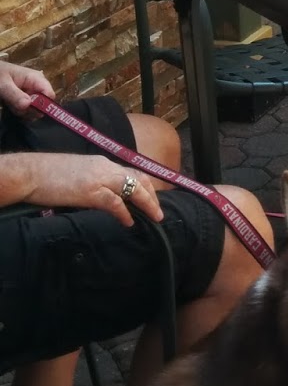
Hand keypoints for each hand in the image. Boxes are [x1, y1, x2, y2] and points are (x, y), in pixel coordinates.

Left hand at [0, 62, 53, 115]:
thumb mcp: (3, 84)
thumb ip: (14, 94)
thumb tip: (28, 105)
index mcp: (37, 79)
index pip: (50, 94)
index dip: (43, 104)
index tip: (28, 108)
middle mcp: (37, 88)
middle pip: (43, 106)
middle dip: (29, 110)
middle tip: (15, 106)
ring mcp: (32, 96)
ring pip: (35, 111)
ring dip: (22, 112)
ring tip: (10, 105)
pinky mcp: (26, 102)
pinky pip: (28, 113)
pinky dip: (19, 113)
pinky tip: (11, 108)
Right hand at [24, 158, 164, 227]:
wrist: (31, 173)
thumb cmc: (49, 175)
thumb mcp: (78, 174)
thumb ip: (94, 183)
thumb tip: (104, 198)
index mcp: (102, 163)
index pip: (131, 172)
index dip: (145, 186)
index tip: (153, 198)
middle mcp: (105, 167)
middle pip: (138, 178)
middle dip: (152, 195)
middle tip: (158, 212)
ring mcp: (98, 178)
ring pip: (132, 187)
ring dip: (147, 203)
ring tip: (154, 217)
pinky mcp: (90, 191)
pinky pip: (114, 202)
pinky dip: (125, 212)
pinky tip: (129, 221)